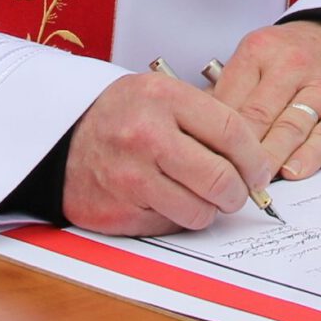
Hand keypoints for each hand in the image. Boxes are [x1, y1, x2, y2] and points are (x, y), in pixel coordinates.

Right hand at [62, 72, 273, 235]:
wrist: (61, 140)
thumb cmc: (121, 116)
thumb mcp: (160, 94)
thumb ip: (206, 117)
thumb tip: (257, 158)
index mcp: (163, 98)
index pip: (232, 132)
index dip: (255, 159)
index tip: (260, 171)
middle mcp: (146, 136)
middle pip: (221, 179)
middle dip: (237, 193)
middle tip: (236, 192)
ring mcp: (130, 176)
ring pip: (199, 211)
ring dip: (206, 209)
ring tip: (195, 194)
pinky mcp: (118, 211)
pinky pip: (170, 226)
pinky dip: (175, 218)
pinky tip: (162, 199)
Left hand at [210, 21, 320, 182]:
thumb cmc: (291, 56)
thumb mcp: (255, 59)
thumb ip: (228, 92)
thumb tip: (196, 131)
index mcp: (260, 50)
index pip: (230, 99)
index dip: (213, 135)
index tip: (203, 162)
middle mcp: (293, 64)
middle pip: (258, 116)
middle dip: (238, 153)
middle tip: (224, 181)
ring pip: (290, 128)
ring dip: (269, 159)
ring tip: (253, 183)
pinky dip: (308, 157)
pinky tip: (292, 172)